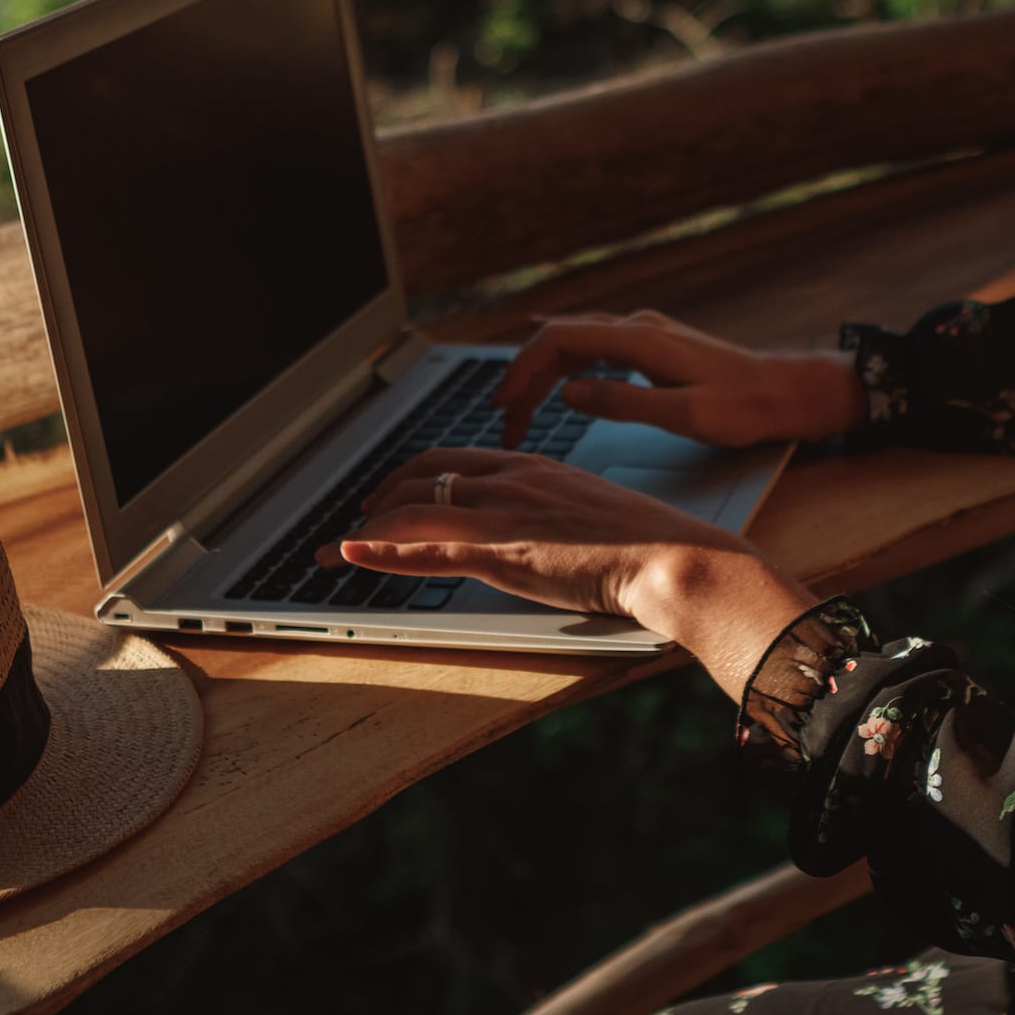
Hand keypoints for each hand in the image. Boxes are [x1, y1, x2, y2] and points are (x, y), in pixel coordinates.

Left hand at [327, 447, 817, 691]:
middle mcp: (512, 480)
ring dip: (368, 529)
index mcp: (534, 465)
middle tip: (359, 517)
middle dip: (379, 497)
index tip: (393, 490)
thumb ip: (557, 511)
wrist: (675, 555)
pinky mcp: (505, 555)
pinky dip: (382, 554)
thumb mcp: (592, 510)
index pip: (454, 458)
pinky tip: (352, 557)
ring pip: (415, 511)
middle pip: (423, 477)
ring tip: (339, 548)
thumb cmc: (649, 540)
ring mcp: (506, 516)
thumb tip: (541, 528)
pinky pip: (428, 552)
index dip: (413, 473)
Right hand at [491, 310, 865, 448]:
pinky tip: (553, 369)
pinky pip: (596, 346)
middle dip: (526, 376)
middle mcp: (639, 327)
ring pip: (578, 342)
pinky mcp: (655, 346)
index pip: (561, 340)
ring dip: (544, 373)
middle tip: (504, 419)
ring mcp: (647, 333)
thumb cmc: (745, 407)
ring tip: (520, 409)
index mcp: (641, 340)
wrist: (788, 392)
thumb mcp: (684, 415)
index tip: (503, 404)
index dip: (524, 369)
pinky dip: (567, 362)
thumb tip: (568, 393)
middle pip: (562, 339)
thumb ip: (623, 402)